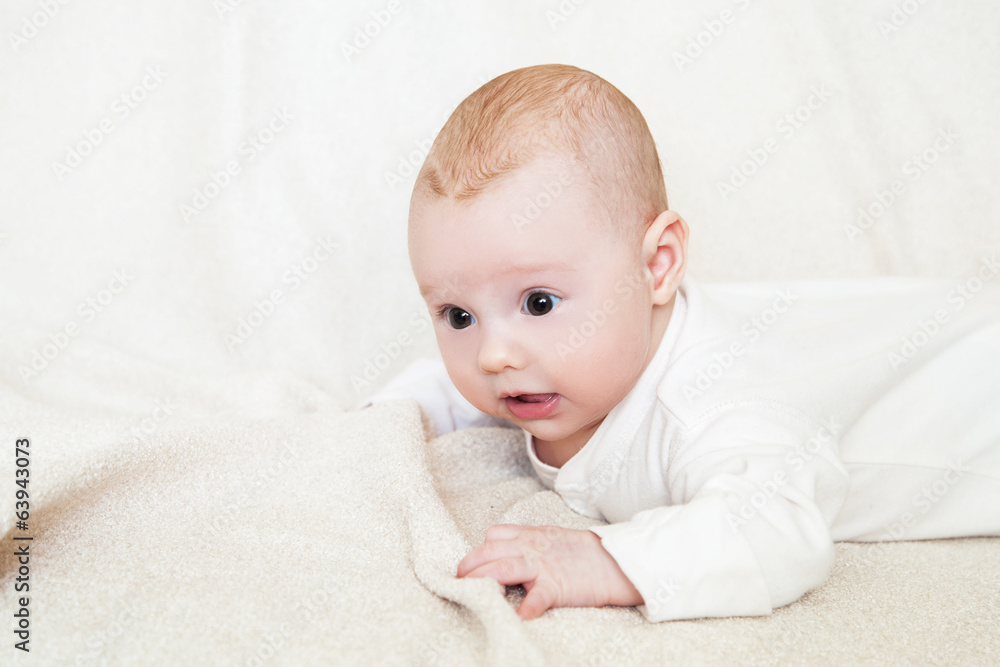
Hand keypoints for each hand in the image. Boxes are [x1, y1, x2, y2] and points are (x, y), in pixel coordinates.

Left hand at [456, 524, 642, 618]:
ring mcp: (543, 566)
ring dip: (484, 580)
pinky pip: (537, 596)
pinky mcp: (557, 586)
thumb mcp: (549, 539)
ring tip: (471, 593)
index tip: (466, 567)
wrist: (614, 560)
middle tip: (457, 582)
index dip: (478, 551)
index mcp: (529, 536)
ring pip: (505, 568)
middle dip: (469, 567)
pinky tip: (517, 618)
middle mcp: (531, 548)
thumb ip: (526, 544)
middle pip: (490, 552)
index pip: (494, 536)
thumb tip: (502, 556)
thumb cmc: (580, 554)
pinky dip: (526, 607)